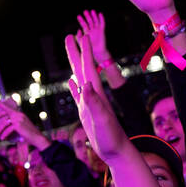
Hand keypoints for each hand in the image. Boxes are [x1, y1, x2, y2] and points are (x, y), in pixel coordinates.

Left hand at [0, 99, 47, 148]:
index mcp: (20, 114)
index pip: (8, 107)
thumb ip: (15, 125)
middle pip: (5, 113)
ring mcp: (18, 119)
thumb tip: (6, 128)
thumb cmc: (30, 135)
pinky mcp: (17, 125)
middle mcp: (18, 115)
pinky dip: (4, 135)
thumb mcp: (22, 127)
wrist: (37, 138)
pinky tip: (3, 138)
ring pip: (4, 124)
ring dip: (0, 130)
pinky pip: (8, 130)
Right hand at [65, 32, 132, 162]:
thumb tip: (84, 84)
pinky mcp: (86, 112)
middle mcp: (93, 95)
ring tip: (71, 53)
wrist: (116, 151)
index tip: (81, 35)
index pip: (89, 69)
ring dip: (74, 65)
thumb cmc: (110, 137)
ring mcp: (89, 103)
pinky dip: (74, 87)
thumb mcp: (101, 120)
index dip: (85, 52)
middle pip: (82, 69)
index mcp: (97, 94)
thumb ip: (93, 102)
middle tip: (70, 35)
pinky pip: (79, 96)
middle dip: (76, 52)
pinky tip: (72, 82)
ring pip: (80, 79)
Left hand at [77, 9, 110, 61]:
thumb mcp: (82, 42)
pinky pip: (102, 24)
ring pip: (95, 21)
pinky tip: (100, 14)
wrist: (98, 52)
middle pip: (90, 21)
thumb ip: (79, 36)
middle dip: (87, 16)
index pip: (84, 25)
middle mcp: (92, 30)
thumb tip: (79, 30)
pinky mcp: (102, 31)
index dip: (81, 20)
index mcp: (87, 32)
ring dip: (94, 16)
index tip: (78, 16)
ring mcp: (97, 30)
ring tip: (92, 11)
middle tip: (85, 11)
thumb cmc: (90, 48)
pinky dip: (101, 19)